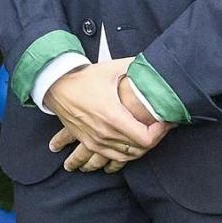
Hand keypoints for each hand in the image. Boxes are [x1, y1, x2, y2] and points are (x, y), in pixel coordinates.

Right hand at [45, 59, 169, 172]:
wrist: (56, 86)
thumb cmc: (85, 77)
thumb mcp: (112, 68)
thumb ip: (135, 65)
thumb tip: (153, 63)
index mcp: (113, 116)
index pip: (145, 138)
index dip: (160, 133)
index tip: (164, 121)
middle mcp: (105, 133)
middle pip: (138, 149)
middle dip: (153, 139)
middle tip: (160, 127)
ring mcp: (95, 141)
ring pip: (125, 157)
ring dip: (138, 150)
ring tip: (147, 138)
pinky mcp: (88, 143)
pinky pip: (109, 159)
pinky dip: (121, 158)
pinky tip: (128, 153)